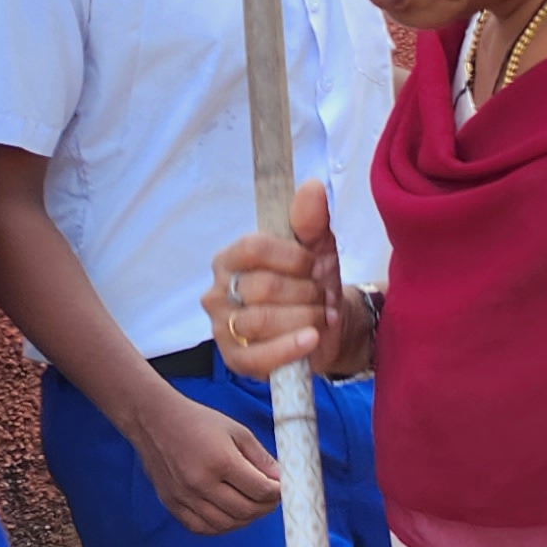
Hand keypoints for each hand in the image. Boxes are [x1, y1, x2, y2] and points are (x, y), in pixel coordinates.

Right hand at [120, 387, 282, 534]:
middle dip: (266, 506)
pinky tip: (230, 514)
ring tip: (253, 505)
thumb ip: (261, 458)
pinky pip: (200, 527)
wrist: (153, 420)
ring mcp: (184, 496)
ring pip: (225, 524)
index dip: (278, 492)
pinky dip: (220, 526)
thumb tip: (281, 479)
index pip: (261, 490)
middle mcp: (200, 483)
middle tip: (272, 497)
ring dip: (246, 519)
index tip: (283, 487)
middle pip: (245, 510)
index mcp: (221, 462)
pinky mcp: (171, 503)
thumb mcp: (238, 432)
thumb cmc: (198, 422)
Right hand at [208, 179, 359, 377]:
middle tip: (322, 295)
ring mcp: (222, 328)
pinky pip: (257, 356)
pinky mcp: (235, 360)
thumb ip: (312, 220)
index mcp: (231, 259)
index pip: (252, 247)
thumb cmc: (313, 282)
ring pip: (261, 320)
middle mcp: (218, 292)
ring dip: (305, 318)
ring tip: (320, 316)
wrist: (328, 325)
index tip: (316, 264)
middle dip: (305, 292)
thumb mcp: (318, 248)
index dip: (293, 257)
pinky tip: (312, 339)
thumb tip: (312, 187)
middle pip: (262, 287)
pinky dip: (290, 347)